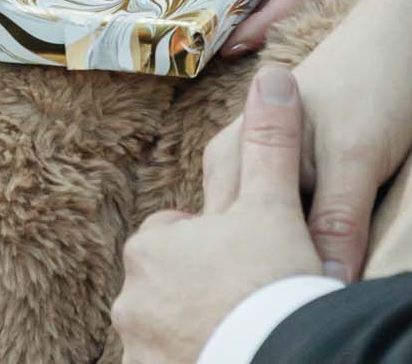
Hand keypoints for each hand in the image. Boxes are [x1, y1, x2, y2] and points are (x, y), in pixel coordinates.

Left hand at [112, 67, 326, 363]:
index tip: (251, 252)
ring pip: (173, 332)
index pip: (179, 232)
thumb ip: (271, 139)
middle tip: (253, 294)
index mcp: (150, 247)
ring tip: (246, 332)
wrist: (281, 361)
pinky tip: (236, 354)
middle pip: (174, 285)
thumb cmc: (270, 282)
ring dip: (200, 331)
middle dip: (206, 288)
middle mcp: (131, 303)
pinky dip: (198, 357)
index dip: (220, 239)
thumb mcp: (276, 200)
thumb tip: (274, 76)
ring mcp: (141, 355)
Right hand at [201, 0, 411, 281]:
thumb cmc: (373, 85)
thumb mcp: (357, 157)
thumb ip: (337, 223)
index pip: (235, 247)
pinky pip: (291, 233)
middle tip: (322, 303)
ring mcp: (261, 178)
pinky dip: (312, 251)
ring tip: (328, 290)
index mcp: (233, 158)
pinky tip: (336, 266)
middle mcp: (236, 170)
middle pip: (249, 251)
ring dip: (299, 266)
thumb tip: (327, 291)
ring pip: (272, 245)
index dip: (266, 282)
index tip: (306, 306)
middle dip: (282, 277)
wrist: (402, 39)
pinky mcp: (291, 186)